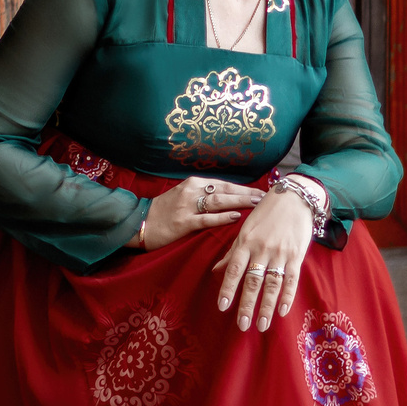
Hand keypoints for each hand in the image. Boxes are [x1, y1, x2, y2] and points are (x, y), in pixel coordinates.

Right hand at [137, 178, 264, 250]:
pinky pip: (206, 218)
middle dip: (248, 193)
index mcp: (193, 183)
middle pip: (225, 190)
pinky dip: (222, 217)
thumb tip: (230, 198)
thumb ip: (203, 196)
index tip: (262, 191)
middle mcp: (191, 191)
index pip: (225, 184)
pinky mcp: (183, 222)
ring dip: (240, 201)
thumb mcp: (183, 197)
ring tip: (257, 204)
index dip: (244, 187)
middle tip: (267, 197)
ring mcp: (187, 206)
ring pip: (219, 201)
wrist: (139, 222)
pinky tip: (236, 216)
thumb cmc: (164, 211)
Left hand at [213, 189, 314, 331]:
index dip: (228, 288)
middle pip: (253, 281)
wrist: (295, 197)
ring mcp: (280, 253)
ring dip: (266, 306)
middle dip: (247, 305)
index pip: (234, 269)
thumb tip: (216, 271)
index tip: (222, 307)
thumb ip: (232, 252)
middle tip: (242, 325)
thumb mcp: (245, 230)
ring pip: (272, 284)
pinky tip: (282, 311)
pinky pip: (292, 279)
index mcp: (246, 242)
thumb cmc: (266, 214)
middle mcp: (262, 249)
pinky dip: (288, 295)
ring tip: (261, 325)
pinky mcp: (297, 255)